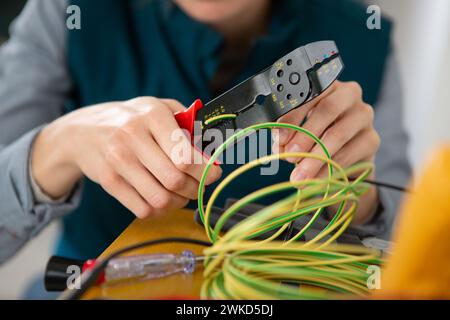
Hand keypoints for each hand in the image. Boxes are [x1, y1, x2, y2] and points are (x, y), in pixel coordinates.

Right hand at [32, 97, 221, 217]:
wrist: (82, 131)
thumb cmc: (130, 119)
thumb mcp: (158, 107)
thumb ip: (188, 123)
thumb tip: (213, 148)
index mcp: (152, 115)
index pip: (186, 155)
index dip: (206, 171)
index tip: (214, 174)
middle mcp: (133, 136)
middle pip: (175, 180)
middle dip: (195, 189)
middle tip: (199, 186)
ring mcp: (118, 160)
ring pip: (160, 199)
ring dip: (178, 202)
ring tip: (181, 194)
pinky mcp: (109, 181)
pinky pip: (143, 209)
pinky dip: (158, 210)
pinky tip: (161, 199)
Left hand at [273, 81, 379, 222]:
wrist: (343, 156)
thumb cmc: (316, 135)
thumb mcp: (297, 132)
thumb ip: (287, 135)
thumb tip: (279, 146)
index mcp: (326, 85)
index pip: (308, 94)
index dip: (292, 117)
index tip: (279, 139)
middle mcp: (349, 95)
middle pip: (327, 109)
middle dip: (305, 135)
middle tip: (290, 156)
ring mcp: (364, 116)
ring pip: (338, 134)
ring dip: (315, 157)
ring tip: (299, 176)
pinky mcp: (372, 139)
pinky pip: (349, 154)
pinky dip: (329, 170)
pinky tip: (316, 180)